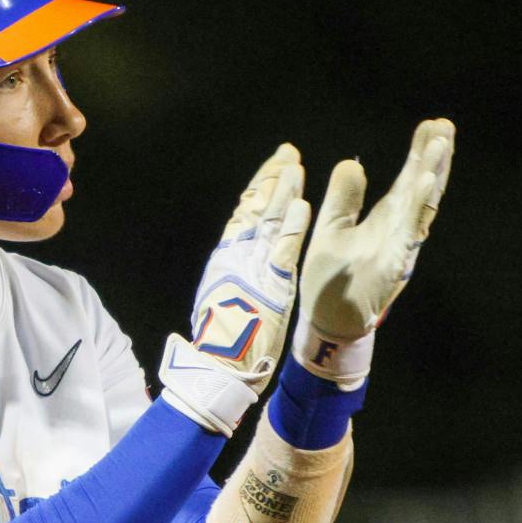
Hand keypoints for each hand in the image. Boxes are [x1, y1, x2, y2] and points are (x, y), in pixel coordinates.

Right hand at [157, 145, 310, 434]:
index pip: (244, 213)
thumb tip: (241, 253)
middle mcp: (236, 257)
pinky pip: (282, 252)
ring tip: (296, 168)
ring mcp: (251, 269)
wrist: (219, 368)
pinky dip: (291, 229)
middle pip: (254, 209)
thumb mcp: (226, 295)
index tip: (275, 166)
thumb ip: (236, 271)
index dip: (260, 188)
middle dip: (271, 179)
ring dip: (282, 194)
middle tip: (287, 154)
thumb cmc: (224, 339)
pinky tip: (302, 208)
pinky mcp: (268, 287)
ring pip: (268, 223)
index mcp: (226, 258)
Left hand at [289, 118, 452, 384]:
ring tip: (441, 143)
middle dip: (433, 157)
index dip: (419, 154)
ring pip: (421, 205)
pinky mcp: (392, 262)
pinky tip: (427, 181)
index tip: (432, 125)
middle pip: (421, 187)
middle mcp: (398, 230)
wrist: (327, 320)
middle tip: (445, 125)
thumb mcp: (331, 227)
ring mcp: (398, 246)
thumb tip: (351, 163)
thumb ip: (342, 198)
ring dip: (432, 174)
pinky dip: (418, 206)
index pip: (407, 181)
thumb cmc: (330, 278)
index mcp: (385, 220)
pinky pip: (408, 230)